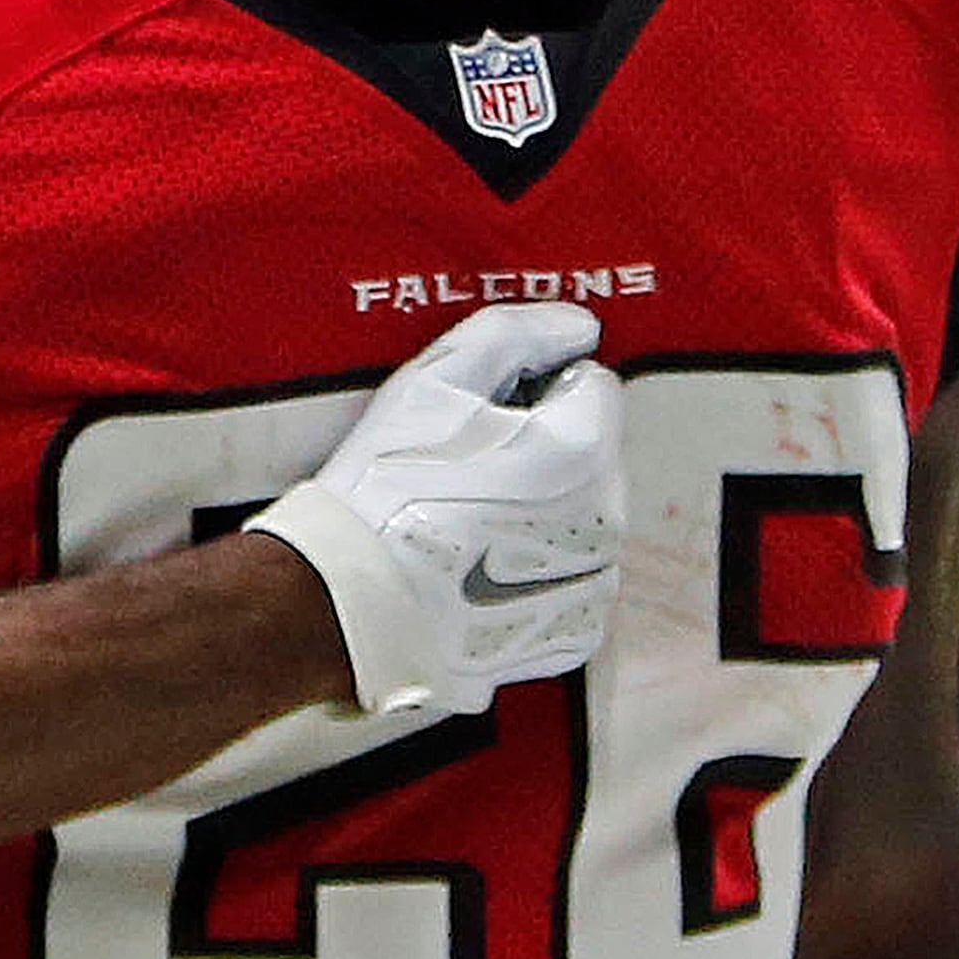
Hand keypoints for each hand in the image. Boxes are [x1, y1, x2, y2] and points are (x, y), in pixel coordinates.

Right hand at [245, 302, 625, 716]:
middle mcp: (605, 519)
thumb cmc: (388, 492)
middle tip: (467, 471)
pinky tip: (481, 567)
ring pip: (583, 517)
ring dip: (544, 511)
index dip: (537, 389)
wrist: (354, 605)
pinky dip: (537, 571)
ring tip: (467, 523)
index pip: (592, 385)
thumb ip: (516, 333)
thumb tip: (574, 327)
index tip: (487, 416)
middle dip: (545, 451)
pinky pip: (572, 579)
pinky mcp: (576, 630)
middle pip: (591, 454)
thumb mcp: (436, 381)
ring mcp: (595, 581)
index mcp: (582, 450)